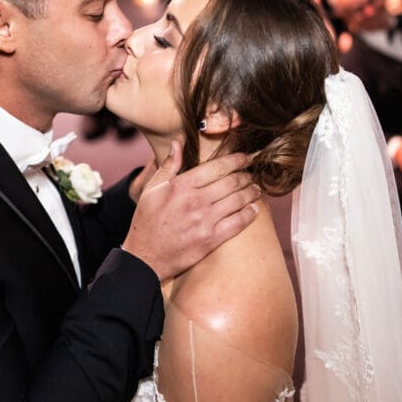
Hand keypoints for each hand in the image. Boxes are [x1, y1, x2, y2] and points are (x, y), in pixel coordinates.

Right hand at [122, 140, 259, 280]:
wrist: (145, 257)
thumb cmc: (147, 221)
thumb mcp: (151, 190)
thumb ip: (168, 166)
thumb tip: (178, 144)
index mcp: (181, 186)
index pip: (216, 167)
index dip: (235, 160)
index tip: (244, 157)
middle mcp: (195, 201)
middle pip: (231, 182)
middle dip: (246, 176)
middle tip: (252, 174)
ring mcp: (205, 221)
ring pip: (238, 201)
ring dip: (251, 193)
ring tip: (256, 189)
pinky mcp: (211, 239)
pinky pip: (238, 223)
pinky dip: (249, 214)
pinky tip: (253, 209)